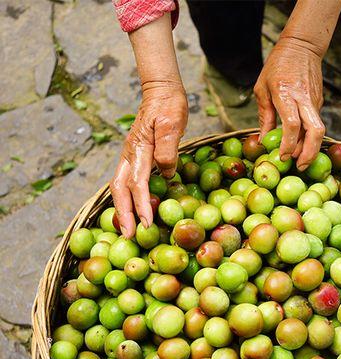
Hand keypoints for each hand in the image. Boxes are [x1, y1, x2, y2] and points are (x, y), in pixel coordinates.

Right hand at [110, 81, 187, 237]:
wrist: (162, 91)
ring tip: (129, 229)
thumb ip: (167, 147)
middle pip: (119, 189)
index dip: (141, 205)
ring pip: (120, 186)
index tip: (147, 224)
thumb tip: (166, 173)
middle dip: (124, 214)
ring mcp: (130, 156)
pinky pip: (127, 181)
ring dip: (123, 209)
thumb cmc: (169, 105)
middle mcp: (129, 155)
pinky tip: (134, 210)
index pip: (137, 183)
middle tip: (129, 237)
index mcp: (138, 149)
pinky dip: (128, 198)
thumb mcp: (172, 123)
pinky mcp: (135, 157)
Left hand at [254, 37, 325, 170]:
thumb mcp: (262, 89)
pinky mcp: (319, 103)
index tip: (282, 156)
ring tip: (300, 160)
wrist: (302, 47)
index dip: (288, 144)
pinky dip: (309, 138)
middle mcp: (304, 99)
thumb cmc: (277, 66)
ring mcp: (314, 101)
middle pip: (315, 131)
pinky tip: (301, 145)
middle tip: (300, 166)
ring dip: (311, 148)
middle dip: (309, 152)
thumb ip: (265, 116)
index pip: (292, 124)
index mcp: (286, 94)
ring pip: (318, 130)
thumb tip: (263, 141)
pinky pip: (315, 124)